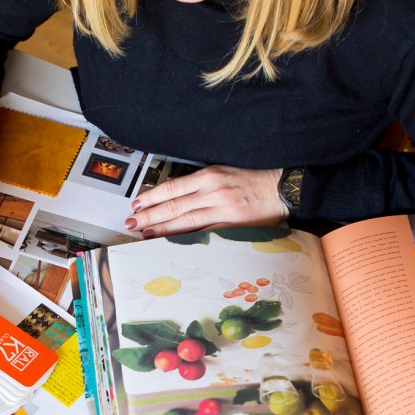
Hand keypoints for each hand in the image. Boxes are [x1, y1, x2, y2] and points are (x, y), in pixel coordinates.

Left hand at [125, 165, 287, 236]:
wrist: (284, 188)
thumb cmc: (254, 180)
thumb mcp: (226, 172)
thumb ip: (202, 183)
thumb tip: (176, 195)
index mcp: (210, 175)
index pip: (173, 188)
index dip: (152, 197)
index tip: (137, 203)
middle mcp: (212, 191)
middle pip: (173, 205)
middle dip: (149, 215)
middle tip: (130, 222)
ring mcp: (221, 210)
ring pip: (184, 221)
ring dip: (161, 229)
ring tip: (142, 234)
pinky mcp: (231, 226)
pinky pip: (202, 234)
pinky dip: (184, 239)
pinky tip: (170, 243)